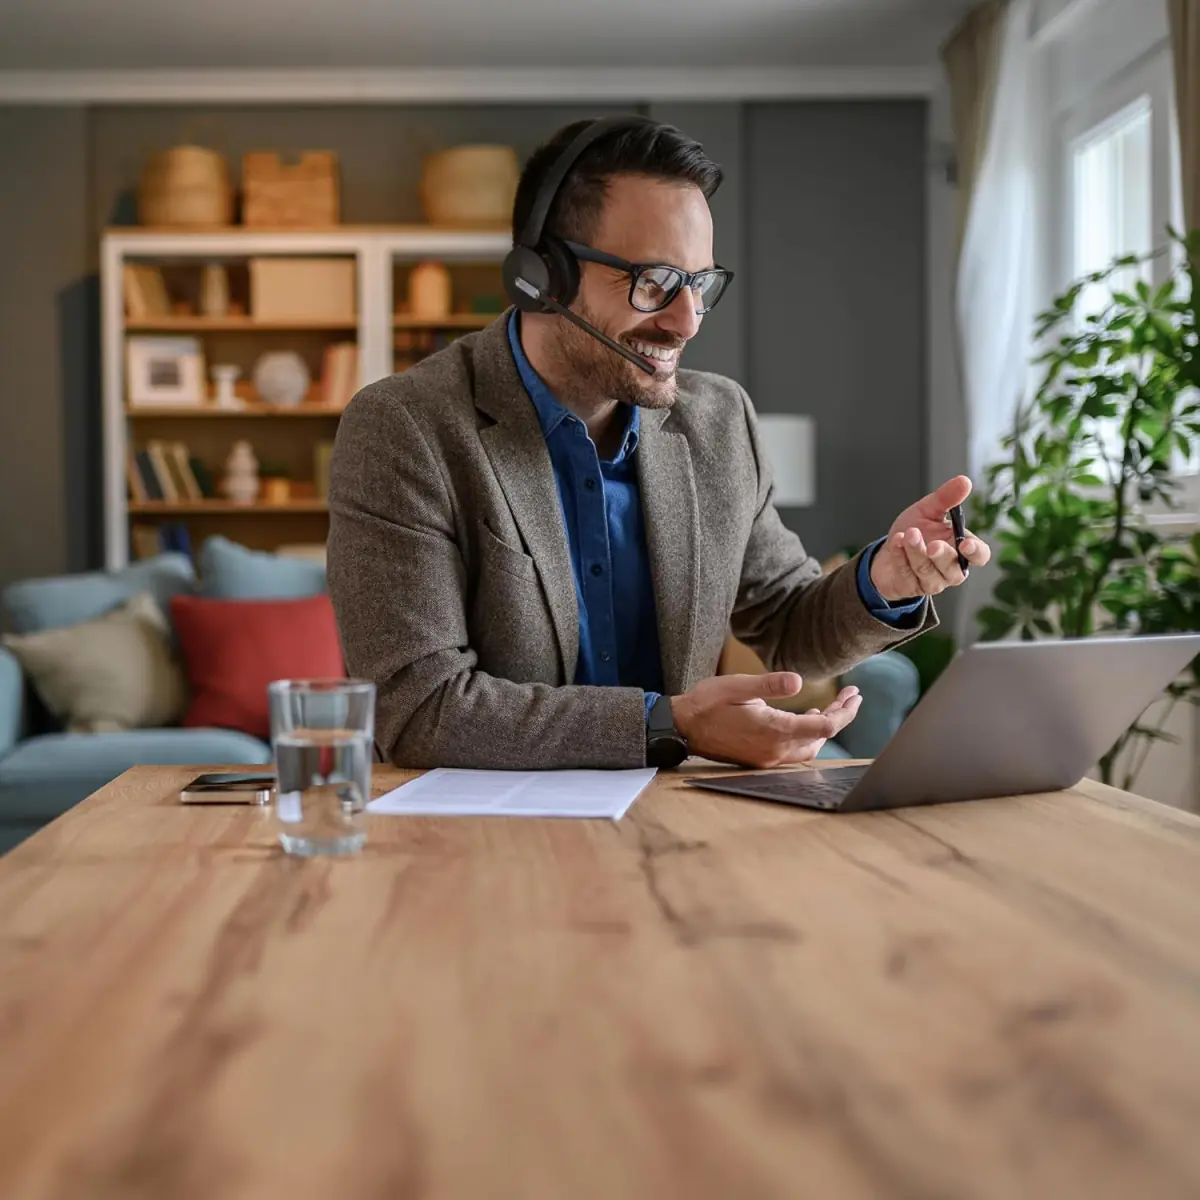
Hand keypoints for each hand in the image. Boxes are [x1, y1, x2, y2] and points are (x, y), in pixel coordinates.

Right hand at [672, 673, 861, 768]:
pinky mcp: (761, 758)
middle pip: (822, 737)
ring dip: (825, 727)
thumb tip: (799, 681)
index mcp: (774, 731)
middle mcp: (775, 749)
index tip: (854, 695)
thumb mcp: (737, 686)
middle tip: (851, 695)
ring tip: (834, 706)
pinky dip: (808, 735)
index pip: (824, 726)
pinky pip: (795, 751)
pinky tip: (807, 718)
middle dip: (840, 716)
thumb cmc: (707, 703)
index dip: (844, 711)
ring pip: (810, 747)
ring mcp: (768, 757)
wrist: (683, 727)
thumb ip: (769, 684)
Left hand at [870, 475, 992, 602]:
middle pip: (953, 568)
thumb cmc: (915, 531)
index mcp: (961, 550)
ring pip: (927, 570)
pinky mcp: (912, 587)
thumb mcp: (929, 511)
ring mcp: (932, 581)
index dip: (975, 552)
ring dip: (916, 552)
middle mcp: (951, 569)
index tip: (966, 544)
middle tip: (932, 544)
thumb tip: (965, 481)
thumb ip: (946, 498)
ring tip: (908, 534)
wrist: (888, 549)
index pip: (980, 556)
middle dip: (941, 555)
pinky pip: (907, 573)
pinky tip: (896, 542)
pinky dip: (900, 556)